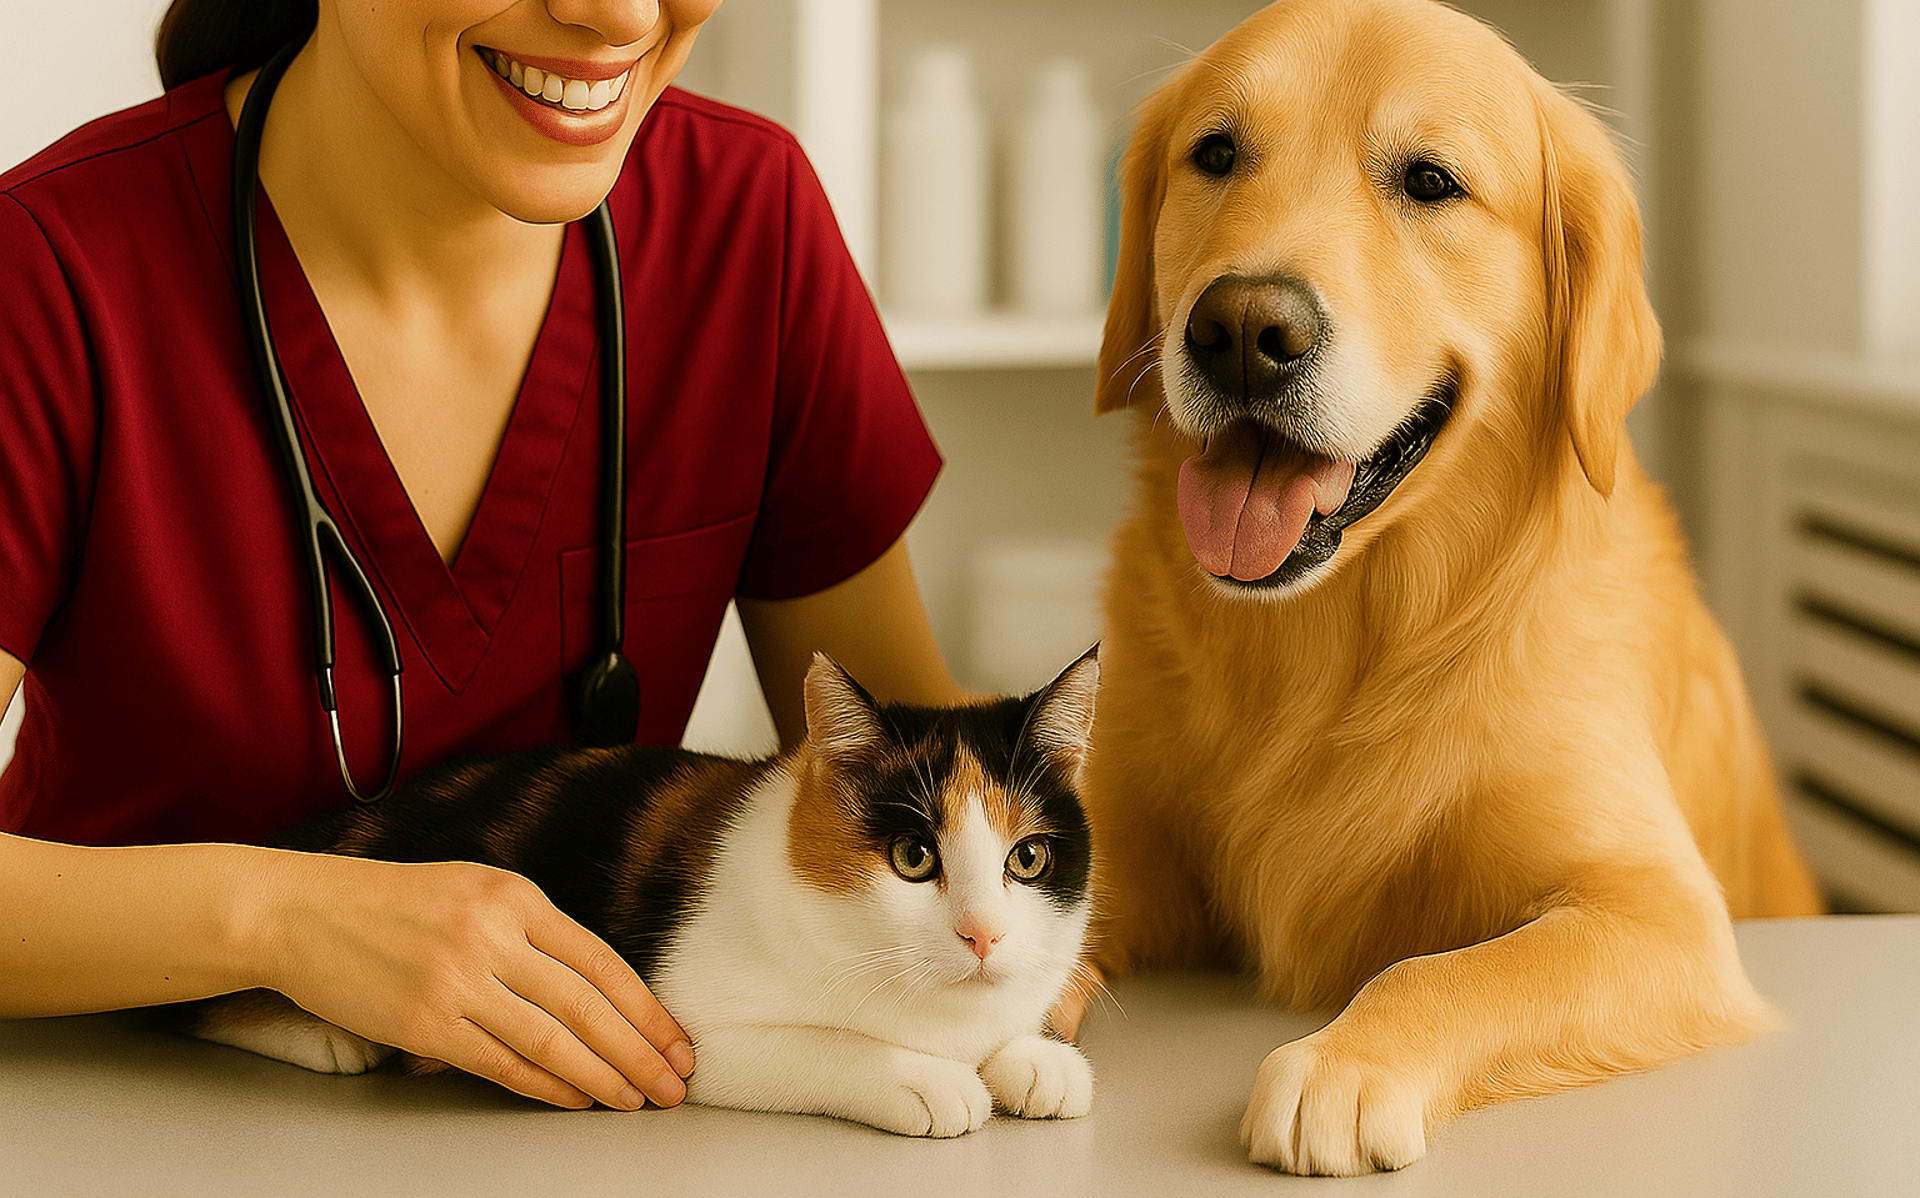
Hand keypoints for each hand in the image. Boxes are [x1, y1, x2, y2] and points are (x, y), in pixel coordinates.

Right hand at [250, 851, 692, 1109]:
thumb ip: (532, 929)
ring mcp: (457, 981)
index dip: (647, 1010)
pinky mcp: (423, 1023)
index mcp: (515, 895)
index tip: (678, 1042)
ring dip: (601, 1077)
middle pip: (587, 1007)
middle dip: (639, 1053)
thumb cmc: (393, 902)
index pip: (603, 962)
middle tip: (673, 1085)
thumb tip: (594, 986)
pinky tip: (575, 1100)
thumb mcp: (475, 889)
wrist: (301, 912)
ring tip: (634, 1100)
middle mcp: (492, 935)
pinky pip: (500, 1064)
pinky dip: (545, 1087)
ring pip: (550, 1041)